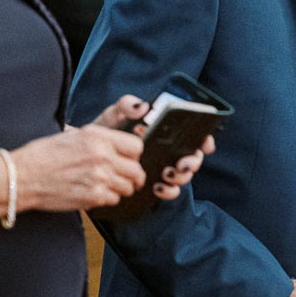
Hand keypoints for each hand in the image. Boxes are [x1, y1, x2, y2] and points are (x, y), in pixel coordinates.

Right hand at [12, 124, 145, 211]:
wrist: (24, 176)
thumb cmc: (44, 154)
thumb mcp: (75, 135)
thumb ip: (102, 139)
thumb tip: (122, 147)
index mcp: (98, 137)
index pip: (137, 146)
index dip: (134, 154)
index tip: (130, 159)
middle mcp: (102, 156)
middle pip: (137, 170)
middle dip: (133, 176)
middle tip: (126, 178)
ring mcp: (100, 178)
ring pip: (128, 187)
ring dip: (121, 188)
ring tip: (107, 185)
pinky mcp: (93, 197)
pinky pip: (114, 200)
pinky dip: (108, 198)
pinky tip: (95, 192)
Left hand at [88, 96, 215, 199]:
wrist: (89, 154)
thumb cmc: (108, 131)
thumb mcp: (115, 114)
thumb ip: (126, 105)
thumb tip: (142, 107)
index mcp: (167, 131)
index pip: (194, 134)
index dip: (205, 139)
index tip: (205, 143)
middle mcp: (170, 150)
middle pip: (194, 157)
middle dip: (193, 162)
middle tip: (182, 163)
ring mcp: (164, 168)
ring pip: (184, 175)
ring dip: (181, 177)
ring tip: (167, 175)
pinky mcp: (155, 184)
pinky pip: (170, 191)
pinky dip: (168, 191)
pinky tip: (157, 187)